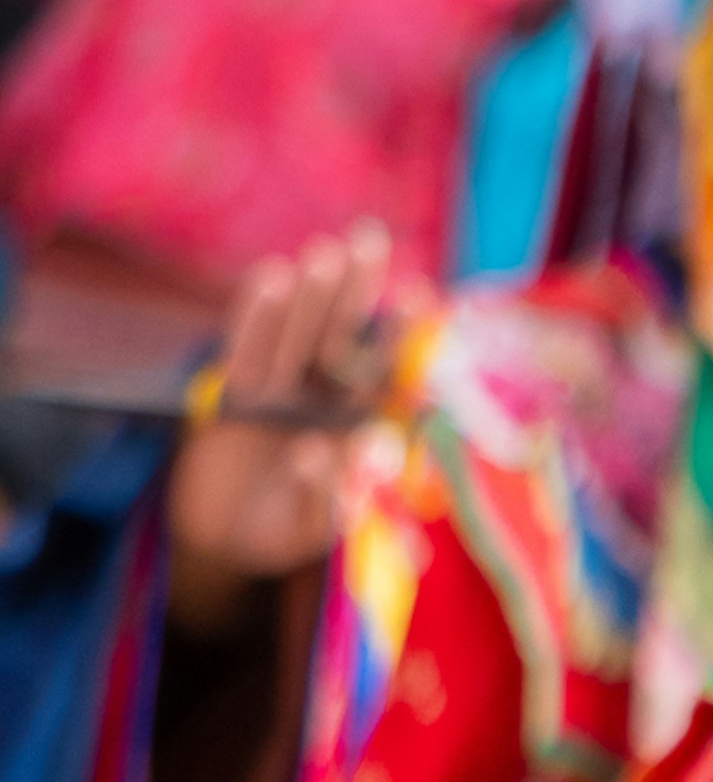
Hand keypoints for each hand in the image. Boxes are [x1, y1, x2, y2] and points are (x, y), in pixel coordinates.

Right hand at [168, 223, 392, 625]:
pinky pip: (247, 350)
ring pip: (298, 335)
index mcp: (360, 426)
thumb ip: (327, 494)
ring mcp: (281, 394)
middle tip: (369, 236)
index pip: (385, 372)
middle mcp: (325, 400)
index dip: (401, 332)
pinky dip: (256, 317)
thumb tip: (328, 449)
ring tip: (324, 252)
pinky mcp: (235, 396)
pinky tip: (271, 276)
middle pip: (343, 336)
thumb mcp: (310, 526)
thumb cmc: (282, 535)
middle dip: (356, 288)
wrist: (223, 544)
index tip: (421, 290)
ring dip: (311, 296)